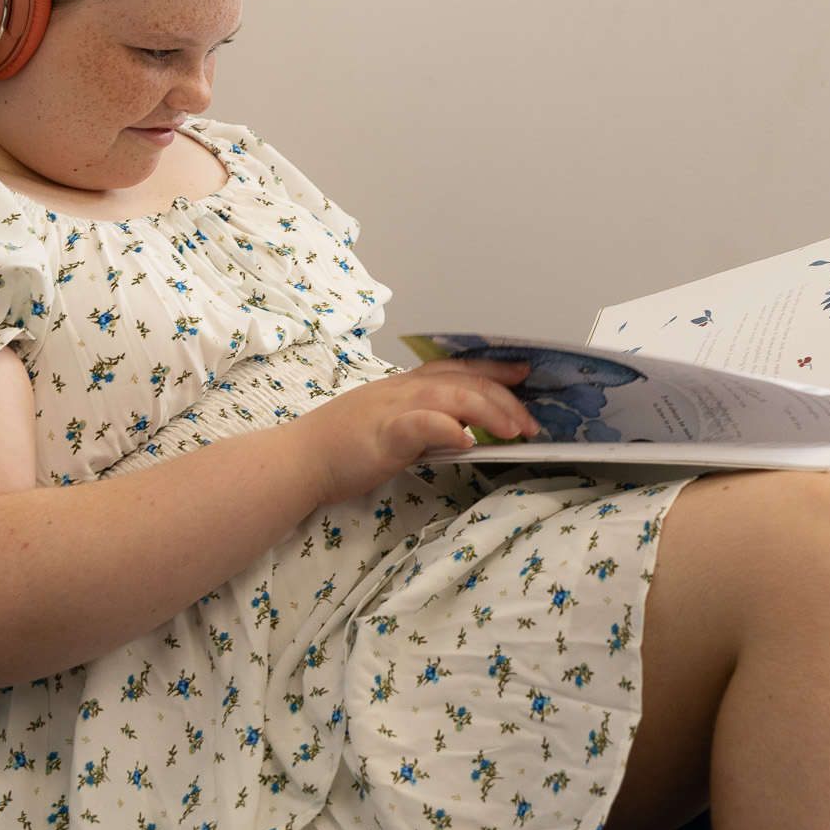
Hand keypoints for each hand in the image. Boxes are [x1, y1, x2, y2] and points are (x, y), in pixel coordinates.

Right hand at [292, 359, 539, 506]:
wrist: (298, 460)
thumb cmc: (339, 447)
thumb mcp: (389, 426)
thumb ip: (423, 424)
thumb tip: (459, 430)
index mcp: (404, 387)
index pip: (456, 369)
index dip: (493, 369)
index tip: (524, 372)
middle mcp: (402, 390)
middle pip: (464, 382)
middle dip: (504, 399)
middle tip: (531, 422)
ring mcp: (393, 410)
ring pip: (451, 396)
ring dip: (489, 411)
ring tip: (515, 431)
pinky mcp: (384, 436)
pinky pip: (421, 425)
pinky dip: (448, 429)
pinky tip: (470, 442)